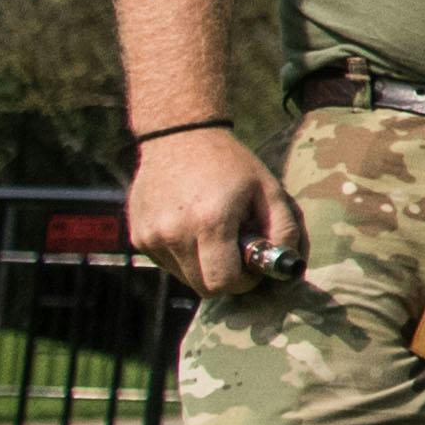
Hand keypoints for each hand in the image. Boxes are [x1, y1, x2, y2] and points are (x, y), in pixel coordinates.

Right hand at [127, 126, 301, 301]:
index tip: (251, 263)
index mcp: (210, 222)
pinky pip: (167, 263)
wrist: (178, 137)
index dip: (243, 281)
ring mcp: (150, 237)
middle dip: (224, 276)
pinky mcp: (138, 237)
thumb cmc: (230, 163)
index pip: (224, 283)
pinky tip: (190, 225)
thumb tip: (286, 268)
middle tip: (235, 249)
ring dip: (203, 265)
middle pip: (203, 287)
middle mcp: (173, 233)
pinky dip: (183, 254)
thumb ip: (283, 230)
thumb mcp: (269, 189)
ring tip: (212, 231)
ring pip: (184, 277)